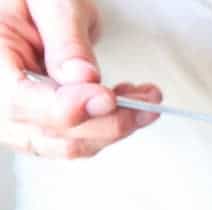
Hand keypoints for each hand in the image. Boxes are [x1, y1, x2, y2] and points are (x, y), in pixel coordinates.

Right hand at [0, 0, 160, 157]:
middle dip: (105, 121)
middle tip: (145, 101)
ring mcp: (16, 120)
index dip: (67, 107)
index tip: (107, 98)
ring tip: (146, 100)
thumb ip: (66, 39)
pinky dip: (109, 128)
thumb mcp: (50, 1)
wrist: (36, 9)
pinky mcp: (40, 129)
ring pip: (68, 145)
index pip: (18, 101)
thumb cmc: (36, 0)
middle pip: (48, 132)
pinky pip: (77, 142)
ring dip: (115, 127)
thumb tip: (82, 78)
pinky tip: (130, 105)